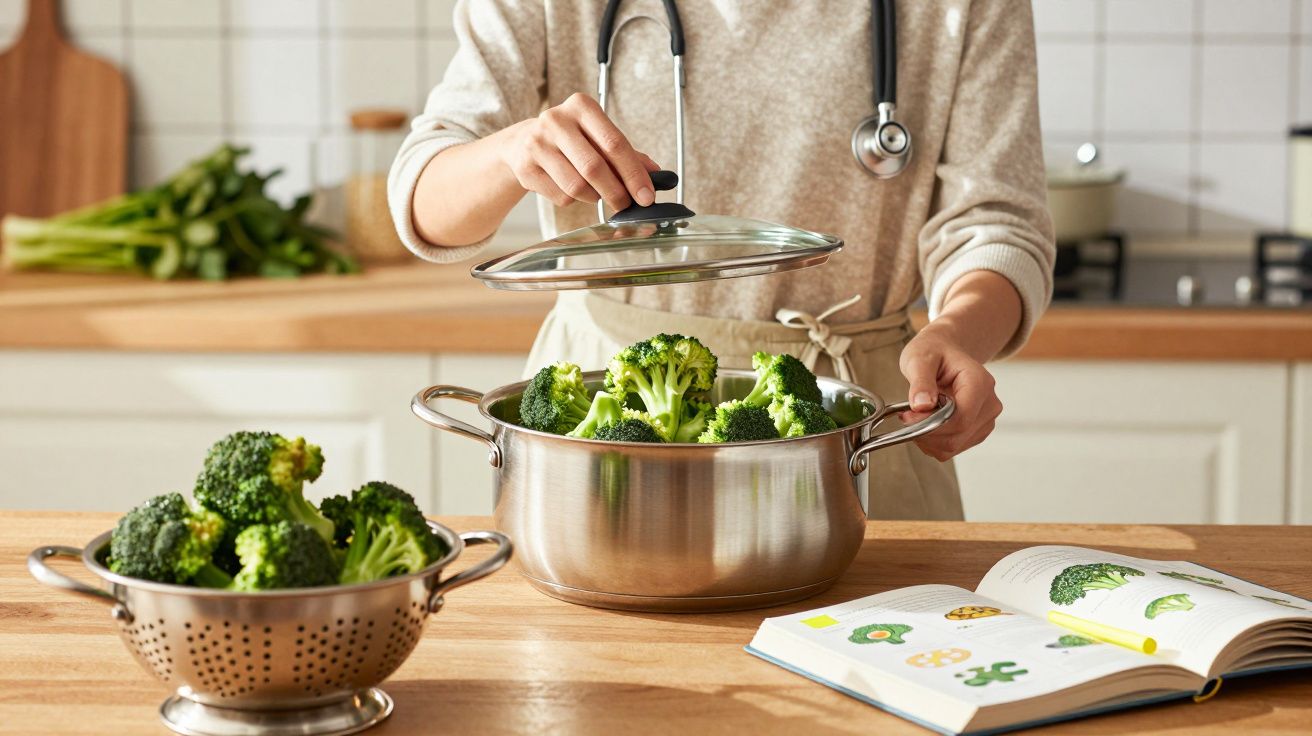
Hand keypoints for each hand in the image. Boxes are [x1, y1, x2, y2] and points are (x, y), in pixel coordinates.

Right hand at [500, 92, 660, 212]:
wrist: (522, 144)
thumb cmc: (570, 141)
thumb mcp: (598, 137)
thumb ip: (627, 154)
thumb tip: (656, 174)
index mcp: (581, 106)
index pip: (615, 143)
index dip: (634, 174)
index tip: (647, 196)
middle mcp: (556, 120)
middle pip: (594, 167)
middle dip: (616, 192)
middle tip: (625, 205)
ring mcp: (536, 143)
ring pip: (576, 187)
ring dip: (593, 197)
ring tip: (595, 191)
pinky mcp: (524, 168)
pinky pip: (561, 196)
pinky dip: (573, 200)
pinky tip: (570, 188)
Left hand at [897, 325, 1002, 460]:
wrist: (945, 351)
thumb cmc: (934, 352)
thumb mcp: (920, 358)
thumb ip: (921, 381)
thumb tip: (922, 405)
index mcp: (979, 383)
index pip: (960, 419)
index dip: (930, 424)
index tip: (908, 416)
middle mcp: (989, 403)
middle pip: (956, 436)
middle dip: (926, 432)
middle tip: (907, 415)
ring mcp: (986, 419)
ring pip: (954, 446)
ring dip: (928, 438)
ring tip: (917, 416)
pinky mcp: (977, 431)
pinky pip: (953, 447)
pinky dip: (934, 442)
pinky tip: (926, 423)